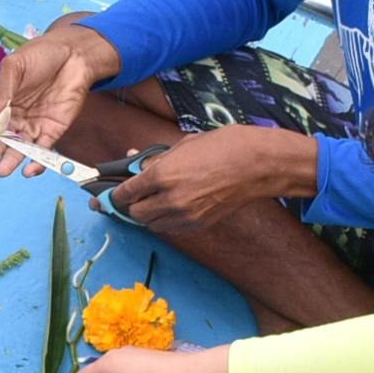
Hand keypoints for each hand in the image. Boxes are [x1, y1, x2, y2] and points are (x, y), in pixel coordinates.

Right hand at [0, 19, 120, 177]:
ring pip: (17, 151)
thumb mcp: (15, 66)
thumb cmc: (40, 55)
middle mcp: (11, 119)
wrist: (74, 54)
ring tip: (3, 170)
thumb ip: (1, 91)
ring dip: (10, 161)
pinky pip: (42, 152)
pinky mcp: (51, 132)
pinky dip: (36, 163)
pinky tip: (29, 171)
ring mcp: (31, 128)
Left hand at [101, 125, 314, 233]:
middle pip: (135, 214)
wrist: (258, 164)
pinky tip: (172, 207)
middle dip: (131, 206)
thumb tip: (134, 158)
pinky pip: (172, 228)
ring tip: (154, 201)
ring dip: (148, 215)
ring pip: (152, 225)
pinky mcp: (199, 224)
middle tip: (135, 197)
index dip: (117, 193)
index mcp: (162, 176)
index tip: (115, 192)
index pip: (126, 193)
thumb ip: (156, 158)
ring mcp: (185, 215)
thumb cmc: (223, 146)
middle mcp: (170, 199)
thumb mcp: (183, 144)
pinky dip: (166, 221)